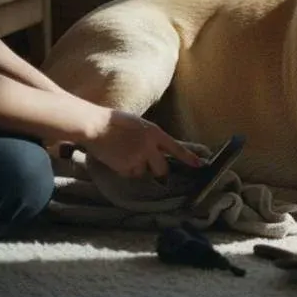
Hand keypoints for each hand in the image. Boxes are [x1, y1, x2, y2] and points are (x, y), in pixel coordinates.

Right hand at [82, 110, 201, 178]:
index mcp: (155, 133)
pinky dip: (125, 170)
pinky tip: (117, 159)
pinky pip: (130, 174)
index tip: (200, 165)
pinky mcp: (126, 167)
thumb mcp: (139, 124)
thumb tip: (156, 149)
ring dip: (137, 168)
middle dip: (158, 171)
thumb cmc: (114, 121)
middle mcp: (150, 147)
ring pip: (143, 172)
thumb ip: (150, 137)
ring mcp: (138, 158)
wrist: (95, 126)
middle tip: (149, 166)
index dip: (189, 158)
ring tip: (124, 155)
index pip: (176, 148)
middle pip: (162, 169)